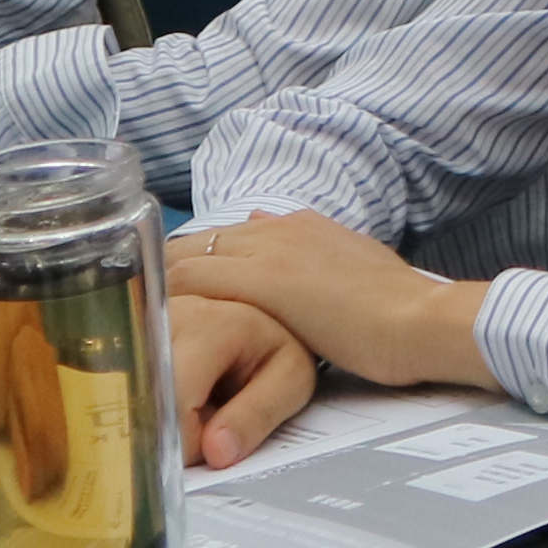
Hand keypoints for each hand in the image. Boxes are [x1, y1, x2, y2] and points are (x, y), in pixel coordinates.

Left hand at [160, 212, 489, 456]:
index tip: (180, 290)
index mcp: (307, 228)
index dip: (203, 262)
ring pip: (189, 254)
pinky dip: (165, 295)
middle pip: (201, 240)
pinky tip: (146, 318)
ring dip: (159, 281)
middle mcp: (282, 229)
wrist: (419, 319)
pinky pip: (191, 279)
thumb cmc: (400, 313)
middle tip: (137, 305)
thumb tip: (301, 265)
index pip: (232, 238)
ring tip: (128, 311)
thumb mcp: (361, 279)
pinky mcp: (259, 280)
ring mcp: (269, 250)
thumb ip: (327, 268)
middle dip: (169, 269)